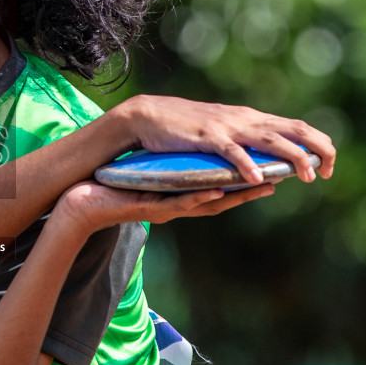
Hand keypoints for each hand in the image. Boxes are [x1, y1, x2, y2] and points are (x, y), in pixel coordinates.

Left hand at [52, 179, 275, 236]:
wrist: (83, 204)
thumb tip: (188, 154)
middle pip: (224, 200)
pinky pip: (177, 204)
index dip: (250, 183)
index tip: (276, 173)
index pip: (223, 191)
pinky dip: (197, 198)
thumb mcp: (150, 177)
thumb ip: (172, 170)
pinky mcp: (149, 209)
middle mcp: (179, 206)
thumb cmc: (115, 189)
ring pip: (206, 205)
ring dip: (234, 196)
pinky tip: (216, 191)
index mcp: (182, 196)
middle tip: (282, 178)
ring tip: (261, 185)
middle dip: (253, 191)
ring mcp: (166, 209)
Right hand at [114, 95, 335, 184]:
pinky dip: (246, 163)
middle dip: (317, 148)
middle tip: (330, 171)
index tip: (330, 165)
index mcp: (252, 120)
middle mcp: (246, 120)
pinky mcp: (206, 136)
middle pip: (293, 129)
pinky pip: (231, 150)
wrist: (150, 114)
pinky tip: (257, 178)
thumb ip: (247, 141)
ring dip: (292, 157)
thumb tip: (272, 159)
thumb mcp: (225, 131)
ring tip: (308, 175)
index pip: (296, 127)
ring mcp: (227, 127)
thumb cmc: (186, 127)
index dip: (318, 143)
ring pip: (270, 138)